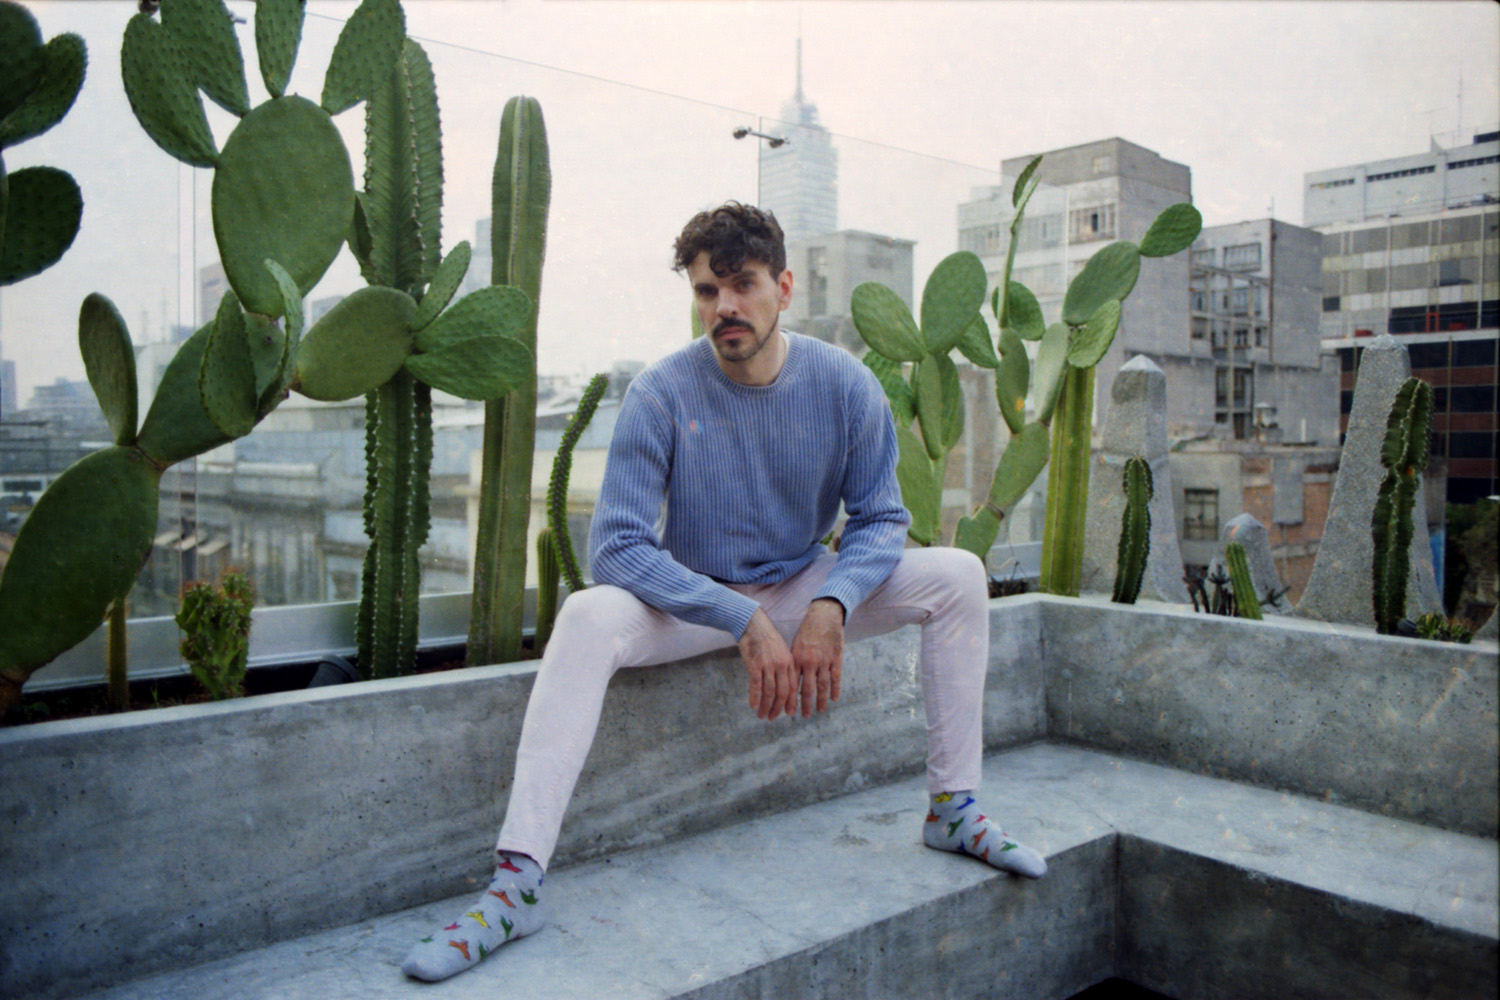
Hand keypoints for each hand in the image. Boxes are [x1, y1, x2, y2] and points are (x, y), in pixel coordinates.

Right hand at [738, 607, 796, 719]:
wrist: (752, 624)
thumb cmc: (765, 638)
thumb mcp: (780, 651)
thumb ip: (783, 667)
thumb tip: (782, 685)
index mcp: (789, 662)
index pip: (793, 687)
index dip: (790, 702)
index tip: (788, 713)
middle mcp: (781, 665)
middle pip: (782, 693)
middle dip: (778, 708)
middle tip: (772, 718)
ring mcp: (768, 665)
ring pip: (769, 692)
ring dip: (766, 707)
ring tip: (762, 716)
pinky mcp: (754, 664)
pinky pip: (756, 686)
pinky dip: (755, 698)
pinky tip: (753, 706)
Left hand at [791, 598, 843, 716]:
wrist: (824, 616)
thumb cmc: (807, 631)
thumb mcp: (795, 645)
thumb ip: (794, 662)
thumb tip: (788, 679)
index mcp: (797, 659)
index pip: (792, 684)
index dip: (790, 699)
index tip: (788, 710)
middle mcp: (810, 662)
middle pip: (807, 689)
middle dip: (804, 705)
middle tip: (803, 716)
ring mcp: (824, 661)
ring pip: (822, 686)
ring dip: (821, 700)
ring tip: (820, 711)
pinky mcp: (836, 659)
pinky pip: (836, 678)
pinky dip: (835, 689)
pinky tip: (834, 699)